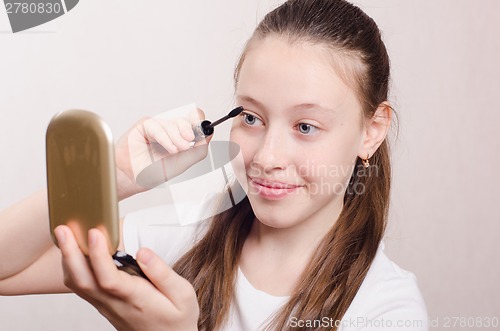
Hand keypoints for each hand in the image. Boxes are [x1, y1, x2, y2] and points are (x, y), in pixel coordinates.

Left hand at [54, 226, 198, 330]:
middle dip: (70, 253)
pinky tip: (76, 252)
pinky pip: (82, 287)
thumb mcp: (183, 295)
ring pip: (78, 285)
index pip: (109, 279)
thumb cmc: (178, 318)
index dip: (98, 256)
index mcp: (137, 299)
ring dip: (68, 259)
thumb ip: (163, 273)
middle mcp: (116, 304)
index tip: (95, 232)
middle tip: (62, 229)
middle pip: (83, 281)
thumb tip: (143, 252)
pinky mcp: (104, 305)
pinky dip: (74, 267)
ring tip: (65, 235)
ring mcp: (107, 306)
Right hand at [114, 107, 211, 199]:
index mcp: (180, 136)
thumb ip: (199, 149)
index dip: (200, 123)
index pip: (194, 120)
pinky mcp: (145, 125)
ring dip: (177, 139)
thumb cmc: (154, 171)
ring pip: (173, 124)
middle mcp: (170, 129)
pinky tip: (169, 149)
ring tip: (175, 151)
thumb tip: (209, 133)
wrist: (134, 178)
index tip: (203, 131)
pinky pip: (158, 126)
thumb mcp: (184, 162)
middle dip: (189, 132)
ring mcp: (158, 126)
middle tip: (187, 145)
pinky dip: (166, 138)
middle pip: (186, 120)